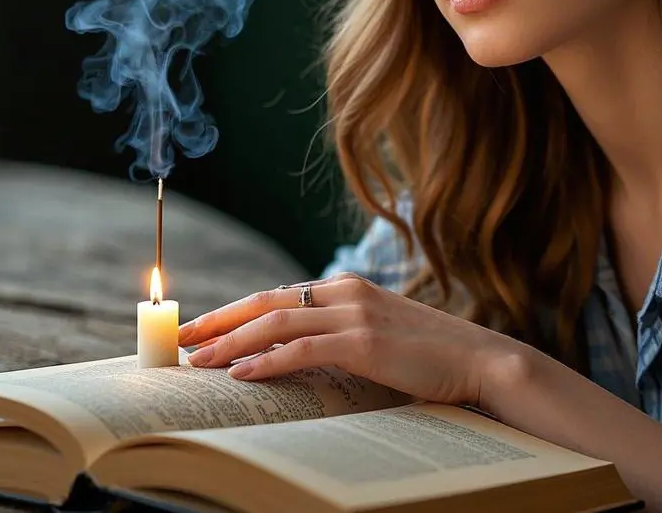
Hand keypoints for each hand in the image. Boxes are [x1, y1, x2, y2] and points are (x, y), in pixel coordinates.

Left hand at [178, 273, 527, 409]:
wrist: (479, 359)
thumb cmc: (427, 353)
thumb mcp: (378, 333)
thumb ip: (340, 332)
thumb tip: (295, 350)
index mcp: (346, 288)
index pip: (277, 295)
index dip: (235, 310)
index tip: (202, 327)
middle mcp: (345, 293)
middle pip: (266, 302)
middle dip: (220, 320)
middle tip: (183, 339)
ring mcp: (355, 315)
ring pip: (277, 322)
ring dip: (232, 342)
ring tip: (198, 361)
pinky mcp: (365, 343)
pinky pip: (303, 350)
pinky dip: (268, 360)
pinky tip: (243, 374)